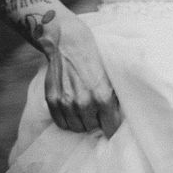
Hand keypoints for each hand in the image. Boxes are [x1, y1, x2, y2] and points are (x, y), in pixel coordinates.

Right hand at [39, 14, 122, 136]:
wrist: (70, 44)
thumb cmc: (96, 59)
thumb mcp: (113, 78)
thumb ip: (115, 99)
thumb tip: (120, 118)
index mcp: (103, 97)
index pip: (110, 127)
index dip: (111, 127)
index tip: (111, 125)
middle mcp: (84, 102)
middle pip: (92, 128)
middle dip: (96, 121)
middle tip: (97, 113)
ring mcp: (66, 102)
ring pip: (76, 127)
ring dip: (81, 122)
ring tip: (85, 112)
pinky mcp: (52, 99)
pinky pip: (60, 122)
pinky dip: (67, 120)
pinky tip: (72, 112)